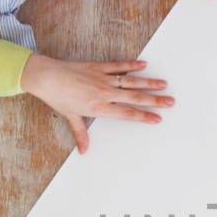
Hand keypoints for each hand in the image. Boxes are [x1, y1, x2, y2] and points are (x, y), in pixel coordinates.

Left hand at [21, 54, 172, 153]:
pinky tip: (144, 65)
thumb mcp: (70, 117)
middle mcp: (105, 93)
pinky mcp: (98, 67)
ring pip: (131, 81)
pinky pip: (118, 66)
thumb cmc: (57, 97)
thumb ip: (81, 133)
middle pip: (135, 97)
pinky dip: (131, 65)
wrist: (46, 77)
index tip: (158, 118)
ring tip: (164, 84)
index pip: (127, 113)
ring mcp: (103, 79)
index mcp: (99, 108)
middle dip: (154, 100)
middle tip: (170, 101)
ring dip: (149, 83)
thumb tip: (84, 151)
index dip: (144, 116)